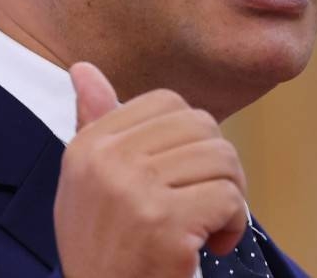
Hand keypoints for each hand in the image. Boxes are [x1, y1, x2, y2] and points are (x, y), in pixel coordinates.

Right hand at [54, 62, 247, 277]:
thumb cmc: (107, 247)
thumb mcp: (88, 184)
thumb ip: (95, 123)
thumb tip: (83, 68)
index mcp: (89, 146)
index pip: (168, 102)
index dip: (189, 138)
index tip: (176, 177)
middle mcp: (106, 162)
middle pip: (203, 125)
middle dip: (216, 165)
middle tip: (201, 204)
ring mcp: (135, 192)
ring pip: (223, 158)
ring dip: (228, 196)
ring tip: (204, 226)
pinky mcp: (165, 225)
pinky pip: (230, 198)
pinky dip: (233, 225)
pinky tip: (211, 246)